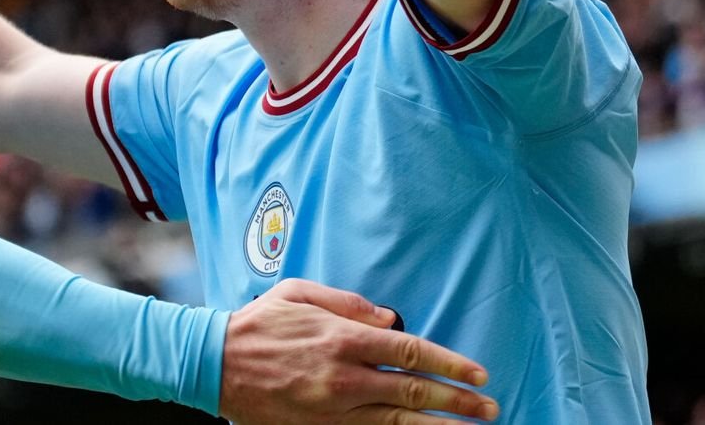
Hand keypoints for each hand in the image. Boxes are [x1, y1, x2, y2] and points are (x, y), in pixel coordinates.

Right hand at [219, 279, 497, 423]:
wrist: (216, 363)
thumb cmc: (260, 323)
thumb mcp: (301, 292)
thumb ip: (349, 302)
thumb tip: (391, 318)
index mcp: (344, 338)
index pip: (412, 352)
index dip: (451, 364)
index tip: (478, 374)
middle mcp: (345, 377)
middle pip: (414, 392)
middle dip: (457, 401)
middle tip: (488, 406)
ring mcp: (334, 409)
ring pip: (399, 422)